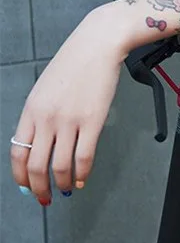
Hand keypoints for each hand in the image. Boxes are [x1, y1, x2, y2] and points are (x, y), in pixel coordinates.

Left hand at [9, 9, 128, 203]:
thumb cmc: (75, 63)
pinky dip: (82, 173)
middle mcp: (46, 119)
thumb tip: (41, 142)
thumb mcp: (45, 89)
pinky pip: (85, 156)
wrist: (98, 44)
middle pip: (36, 166)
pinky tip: (83, 179)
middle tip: (45, 197)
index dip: (21, 177)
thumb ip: (40, 115)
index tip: (27, 187)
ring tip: (67, 189)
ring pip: (60, 165)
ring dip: (63, 184)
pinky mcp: (93, 121)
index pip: (18, 154)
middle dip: (39, 188)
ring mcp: (69, 121)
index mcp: (31, 111)